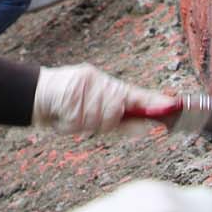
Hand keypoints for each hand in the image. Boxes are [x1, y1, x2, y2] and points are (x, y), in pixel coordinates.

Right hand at [32, 64, 172, 134]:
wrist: (39, 94)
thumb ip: (121, 118)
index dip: (155, 101)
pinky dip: (72, 123)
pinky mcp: (71, 94)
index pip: (137, 94)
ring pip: (98, 117)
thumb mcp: (97, 109)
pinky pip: (80, 119)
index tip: (172, 105)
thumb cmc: (72, 104)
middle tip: (89, 116)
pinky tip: (66, 114)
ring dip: (87, 123)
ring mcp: (86, 86)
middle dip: (107, 120)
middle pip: (117, 109)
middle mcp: (101, 83)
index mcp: (110, 86)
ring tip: (75, 114)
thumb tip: (147, 128)